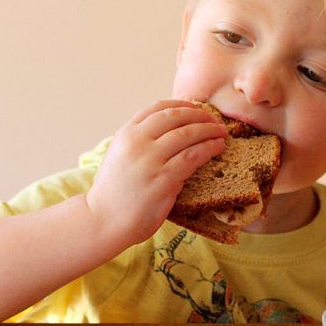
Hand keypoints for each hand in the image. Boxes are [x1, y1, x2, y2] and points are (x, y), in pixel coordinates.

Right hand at [86, 100, 226, 245]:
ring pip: (188, 134)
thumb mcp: (120, 156)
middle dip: (200, 115)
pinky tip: (218, 147)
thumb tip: (172, 132)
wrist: (104, 220)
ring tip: (221, 133)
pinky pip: (193, 156)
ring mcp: (150, 160)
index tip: (197, 108)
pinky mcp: (163, 179)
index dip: (182, 105)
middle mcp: (137, 142)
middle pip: (175, 117)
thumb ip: (140, 142)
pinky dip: (209, 148)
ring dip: (209, 130)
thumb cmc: (114, 192)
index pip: (158, 108)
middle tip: (214, 121)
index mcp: (126, 133)